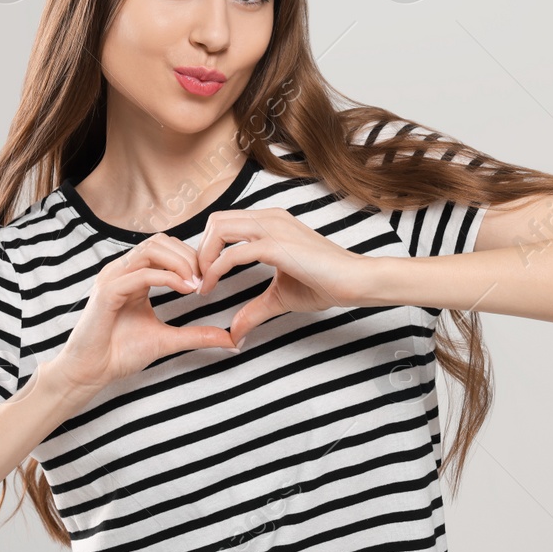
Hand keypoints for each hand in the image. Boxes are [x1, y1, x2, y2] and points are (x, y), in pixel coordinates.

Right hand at [45, 234, 236, 397]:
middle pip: (159, 241)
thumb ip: (196, 335)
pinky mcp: (107, 293)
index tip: (208, 279)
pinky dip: (166, 278)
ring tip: (196, 283)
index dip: (190, 257)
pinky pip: (140, 274)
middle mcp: (121, 271)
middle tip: (206, 279)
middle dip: (188, 255)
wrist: (91, 373)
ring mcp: (112, 279)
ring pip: (150, 249)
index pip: (164, 247)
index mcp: (133, 275)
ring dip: (179, 262)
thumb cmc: (121, 354)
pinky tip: (184, 289)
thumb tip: (230, 340)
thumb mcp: (168, 340)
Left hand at [195, 209, 367, 347]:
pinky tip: (211, 288)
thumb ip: (254, 310)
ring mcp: (272, 228)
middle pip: (215, 220)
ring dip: (203, 257)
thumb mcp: (279, 297)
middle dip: (199, 250)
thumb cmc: (325, 283)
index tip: (202, 277)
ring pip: (218, 228)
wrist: (355, 281)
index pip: (224, 223)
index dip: (207, 248)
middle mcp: (268, 218)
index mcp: (269, 222)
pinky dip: (214, 271)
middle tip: (196, 280)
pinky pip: (232, 253)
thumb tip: (235, 333)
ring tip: (202, 284)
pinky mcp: (276, 245)